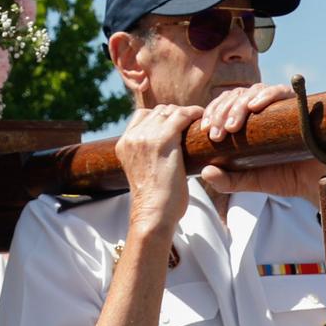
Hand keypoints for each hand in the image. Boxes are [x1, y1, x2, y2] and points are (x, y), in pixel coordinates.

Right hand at [117, 104, 202, 238]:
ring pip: (170, 111)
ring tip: (199, 120)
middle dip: (175, 114)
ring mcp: (146, 137)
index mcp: (123, 144)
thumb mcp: (142, 172)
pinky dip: (193, 114)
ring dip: (185, 113)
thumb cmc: (154, 200)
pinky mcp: (163, 140)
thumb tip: (167, 151)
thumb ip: (148, 156)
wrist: (153, 215)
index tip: (177, 123)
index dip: (161, 116)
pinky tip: (202, 118)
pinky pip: (181, 116)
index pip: (142, 116)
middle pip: (158, 111)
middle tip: (192, 122)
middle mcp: (132, 137)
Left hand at [196, 83, 325, 206]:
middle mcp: (263, 108)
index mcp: (249, 120)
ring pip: (254, 90)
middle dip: (221, 112)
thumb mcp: (252, 181)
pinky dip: (267, 95)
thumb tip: (205, 173)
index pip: (225, 103)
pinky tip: (255, 106)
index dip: (212, 112)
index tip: (205, 131)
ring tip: (232, 126)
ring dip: (239, 105)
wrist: (316, 184)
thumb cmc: (285, 177)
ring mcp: (280, 105)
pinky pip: (281, 91)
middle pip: (236, 95)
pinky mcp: (299, 105)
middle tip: (216, 133)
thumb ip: (229, 181)